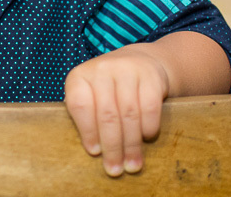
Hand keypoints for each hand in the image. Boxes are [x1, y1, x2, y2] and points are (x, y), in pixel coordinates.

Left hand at [63, 45, 169, 177]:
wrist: (140, 61)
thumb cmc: (109, 89)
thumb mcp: (92, 95)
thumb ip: (88, 117)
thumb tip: (94, 152)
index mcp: (80, 77)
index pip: (80, 106)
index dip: (87, 131)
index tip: (95, 153)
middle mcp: (102, 69)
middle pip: (106, 115)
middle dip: (112, 147)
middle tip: (115, 170)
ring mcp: (127, 70)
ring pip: (129, 114)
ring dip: (131, 144)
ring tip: (132, 164)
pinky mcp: (150, 76)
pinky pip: (149, 107)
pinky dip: (148, 127)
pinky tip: (147, 138)